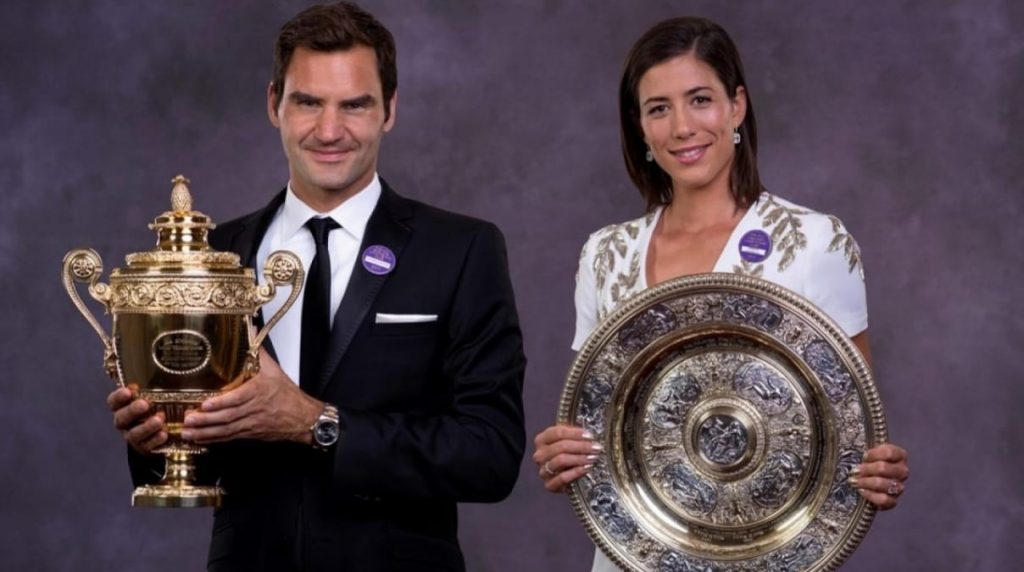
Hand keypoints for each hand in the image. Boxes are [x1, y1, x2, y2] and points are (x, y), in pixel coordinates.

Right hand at [107, 383, 166, 453]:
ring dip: (146, 427)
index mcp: (122, 407)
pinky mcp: (143, 448)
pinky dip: (155, 441)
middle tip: (144, 404)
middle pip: (121, 418)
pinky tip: (164, 434)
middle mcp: (123, 422)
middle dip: (132, 411)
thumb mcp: (153, 394)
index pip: (113, 402)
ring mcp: (132, 436)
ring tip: (159, 420)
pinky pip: (146, 446)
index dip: (118, 397)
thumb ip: (151, 385)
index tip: (128, 390)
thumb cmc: (155, 407)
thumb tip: (165, 361)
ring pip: (133, 434)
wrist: (159, 432)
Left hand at [182, 349, 321, 444]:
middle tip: (188, 420)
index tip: (204, 404)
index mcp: (259, 392)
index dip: (220, 403)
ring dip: (206, 433)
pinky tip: (201, 439)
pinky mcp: (250, 433)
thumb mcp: (275, 370)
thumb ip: (259, 352)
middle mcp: (254, 409)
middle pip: (227, 417)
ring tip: (188, 433)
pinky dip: (214, 439)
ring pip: (226, 430)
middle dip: (206, 420)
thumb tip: (250, 331)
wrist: (303, 418)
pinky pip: (230, 437)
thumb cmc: (288, 395)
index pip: (238, 398)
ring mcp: (251, 423)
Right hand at [532, 425, 601, 491]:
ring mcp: (543, 471)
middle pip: (560, 446)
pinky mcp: (549, 485)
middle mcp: (539, 455)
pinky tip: (586, 468)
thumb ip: (574, 434)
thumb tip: (589, 431)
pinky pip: (562, 478)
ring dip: (579, 458)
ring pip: (560, 460)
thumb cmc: (569, 455)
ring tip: (593, 458)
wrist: (567, 477)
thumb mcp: (569, 441)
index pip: (557, 433)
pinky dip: (575, 472)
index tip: (590, 436)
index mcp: (541, 440)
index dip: (575, 433)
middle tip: (596, 447)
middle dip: (581, 446)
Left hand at [850, 443, 908, 509]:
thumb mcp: (864, 448)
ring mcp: (899, 487)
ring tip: (854, 481)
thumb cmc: (864, 460)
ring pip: (887, 485)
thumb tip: (847, 431)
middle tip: (854, 470)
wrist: (864, 480)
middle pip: (885, 468)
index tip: (863, 455)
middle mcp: (902, 471)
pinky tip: (861, 491)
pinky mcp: (893, 501)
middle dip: (866, 469)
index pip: (890, 452)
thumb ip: (863, 442)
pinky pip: (886, 500)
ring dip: (867, 482)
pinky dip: (872, 496)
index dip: (874, 454)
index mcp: (899, 455)